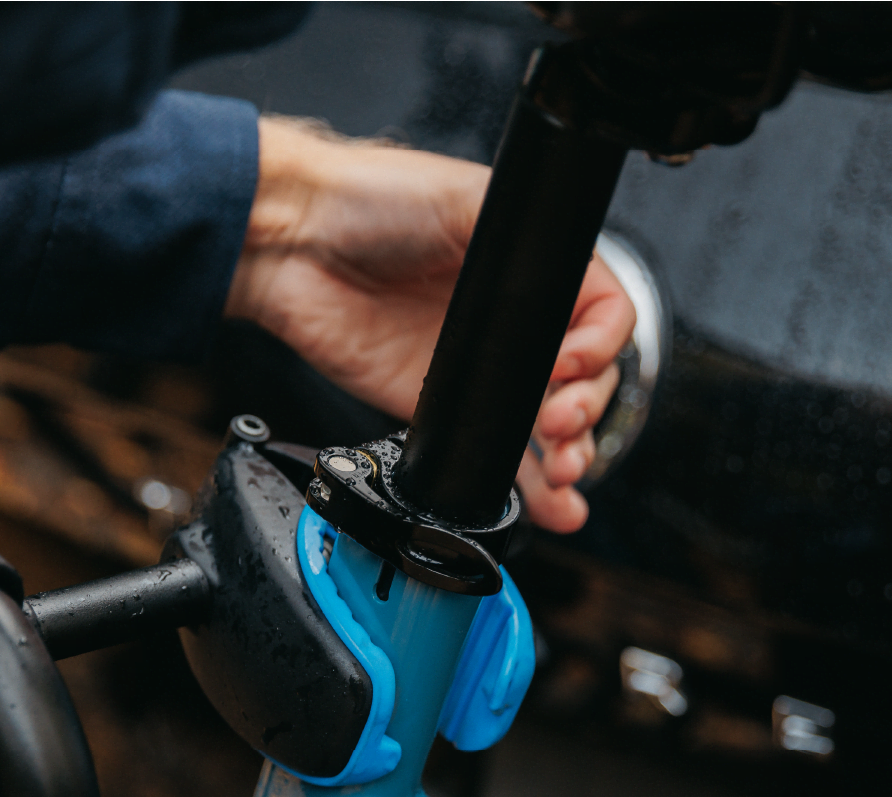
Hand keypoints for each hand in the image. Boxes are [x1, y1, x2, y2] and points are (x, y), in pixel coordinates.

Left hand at [225, 117, 634, 532]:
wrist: (291, 243)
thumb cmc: (370, 198)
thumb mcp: (464, 198)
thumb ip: (523, 244)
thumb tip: (563, 291)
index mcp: (533, 270)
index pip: (601, 316)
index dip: (599, 347)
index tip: (569, 365)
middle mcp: (512, 322)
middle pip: (587, 380)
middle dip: (587, 409)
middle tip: (561, 422)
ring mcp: (479, 370)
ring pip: (549, 426)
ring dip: (570, 455)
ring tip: (564, 471)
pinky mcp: (436, 407)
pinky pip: (493, 453)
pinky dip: (527, 485)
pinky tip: (552, 503)